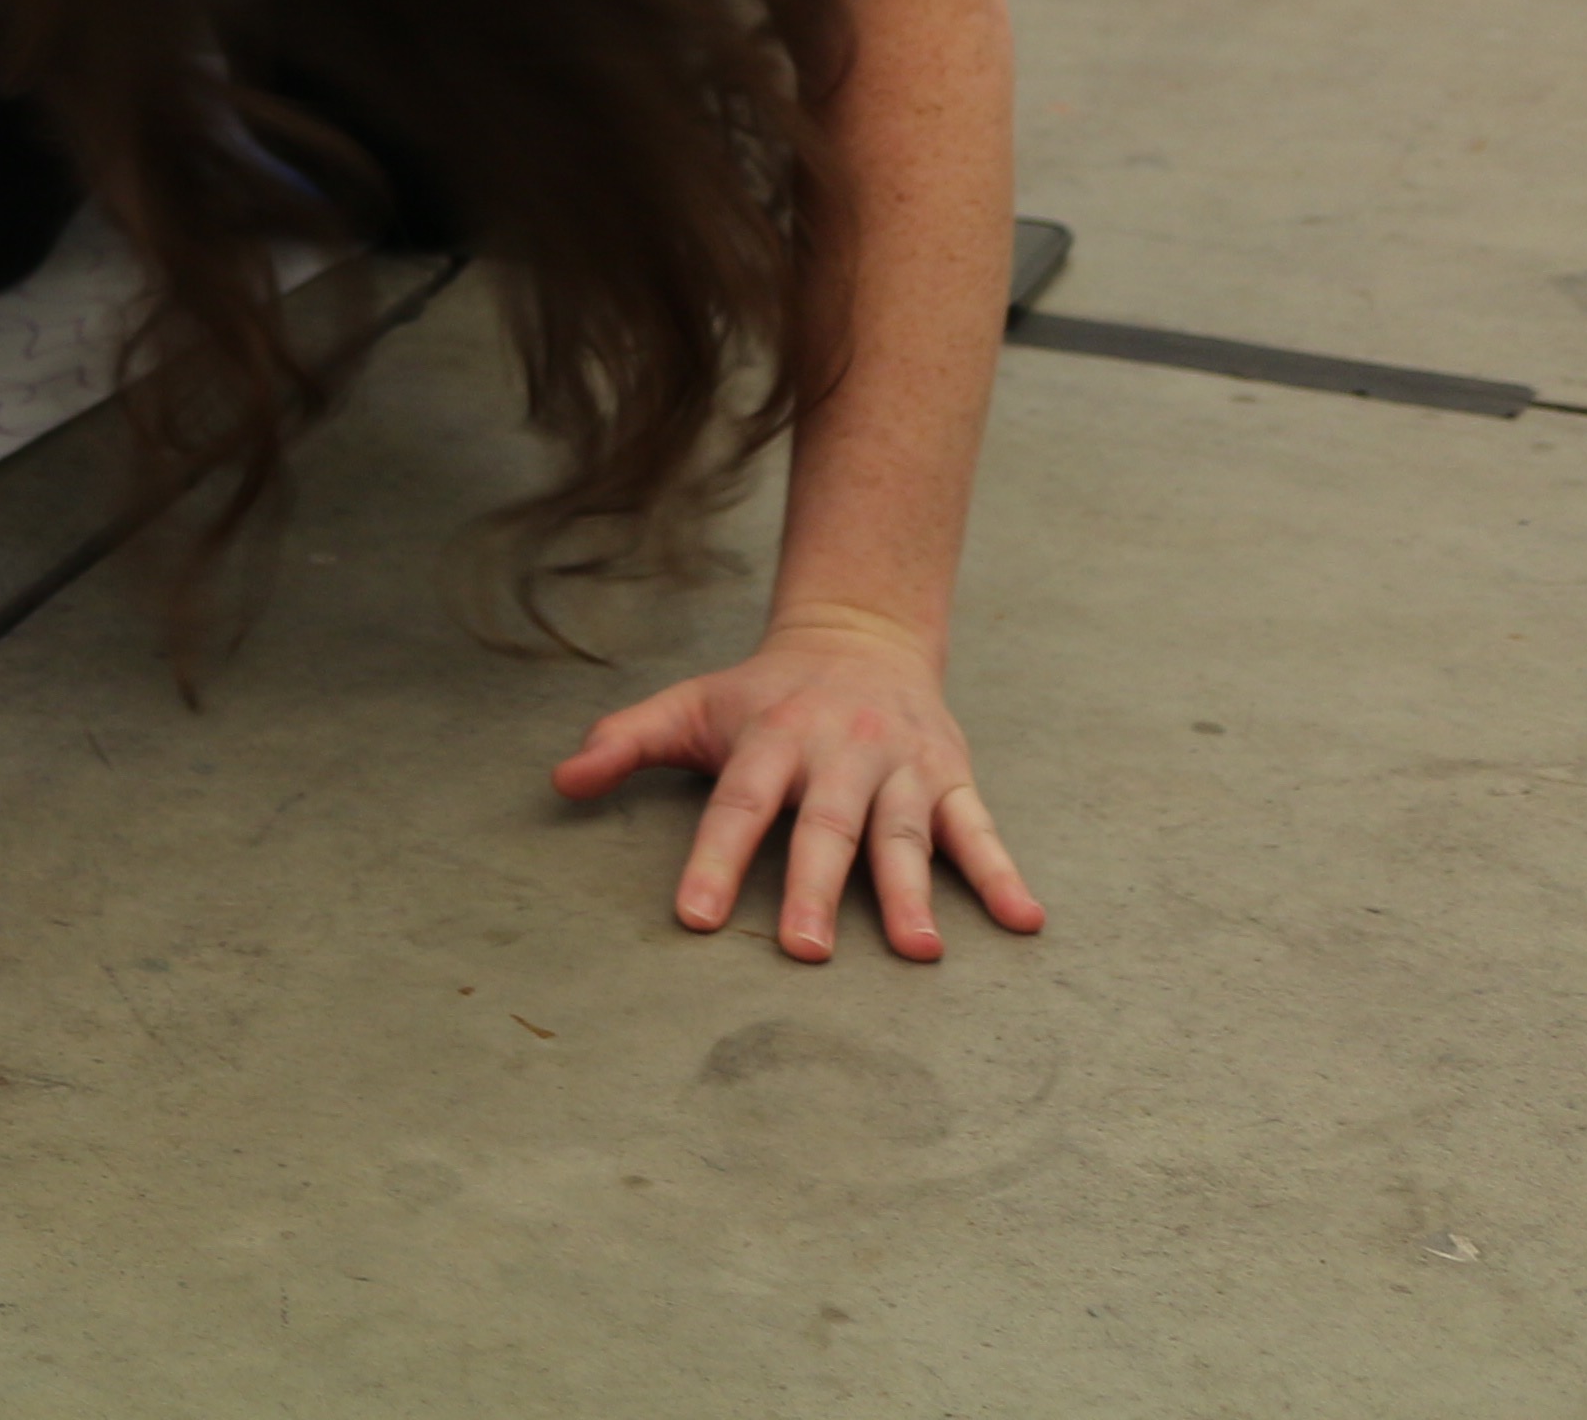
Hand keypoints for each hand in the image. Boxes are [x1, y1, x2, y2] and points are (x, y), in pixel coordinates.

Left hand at [551, 603, 1046, 962]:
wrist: (860, 636)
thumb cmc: (761, 693)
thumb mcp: (689, 705)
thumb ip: (624, 741)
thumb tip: (560, 781)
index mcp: (771, 738)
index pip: (738, 804)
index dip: (715, 860)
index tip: (696, 917)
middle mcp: (838, 752)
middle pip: (826, 826)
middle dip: (816, 887)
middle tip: (808, 951)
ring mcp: (900, 766)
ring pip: (905, 833)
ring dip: (913, 893)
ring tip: (920, 951)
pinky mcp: (950, 778)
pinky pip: (981, 829)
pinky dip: (1004, 874)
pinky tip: (1026, 921)